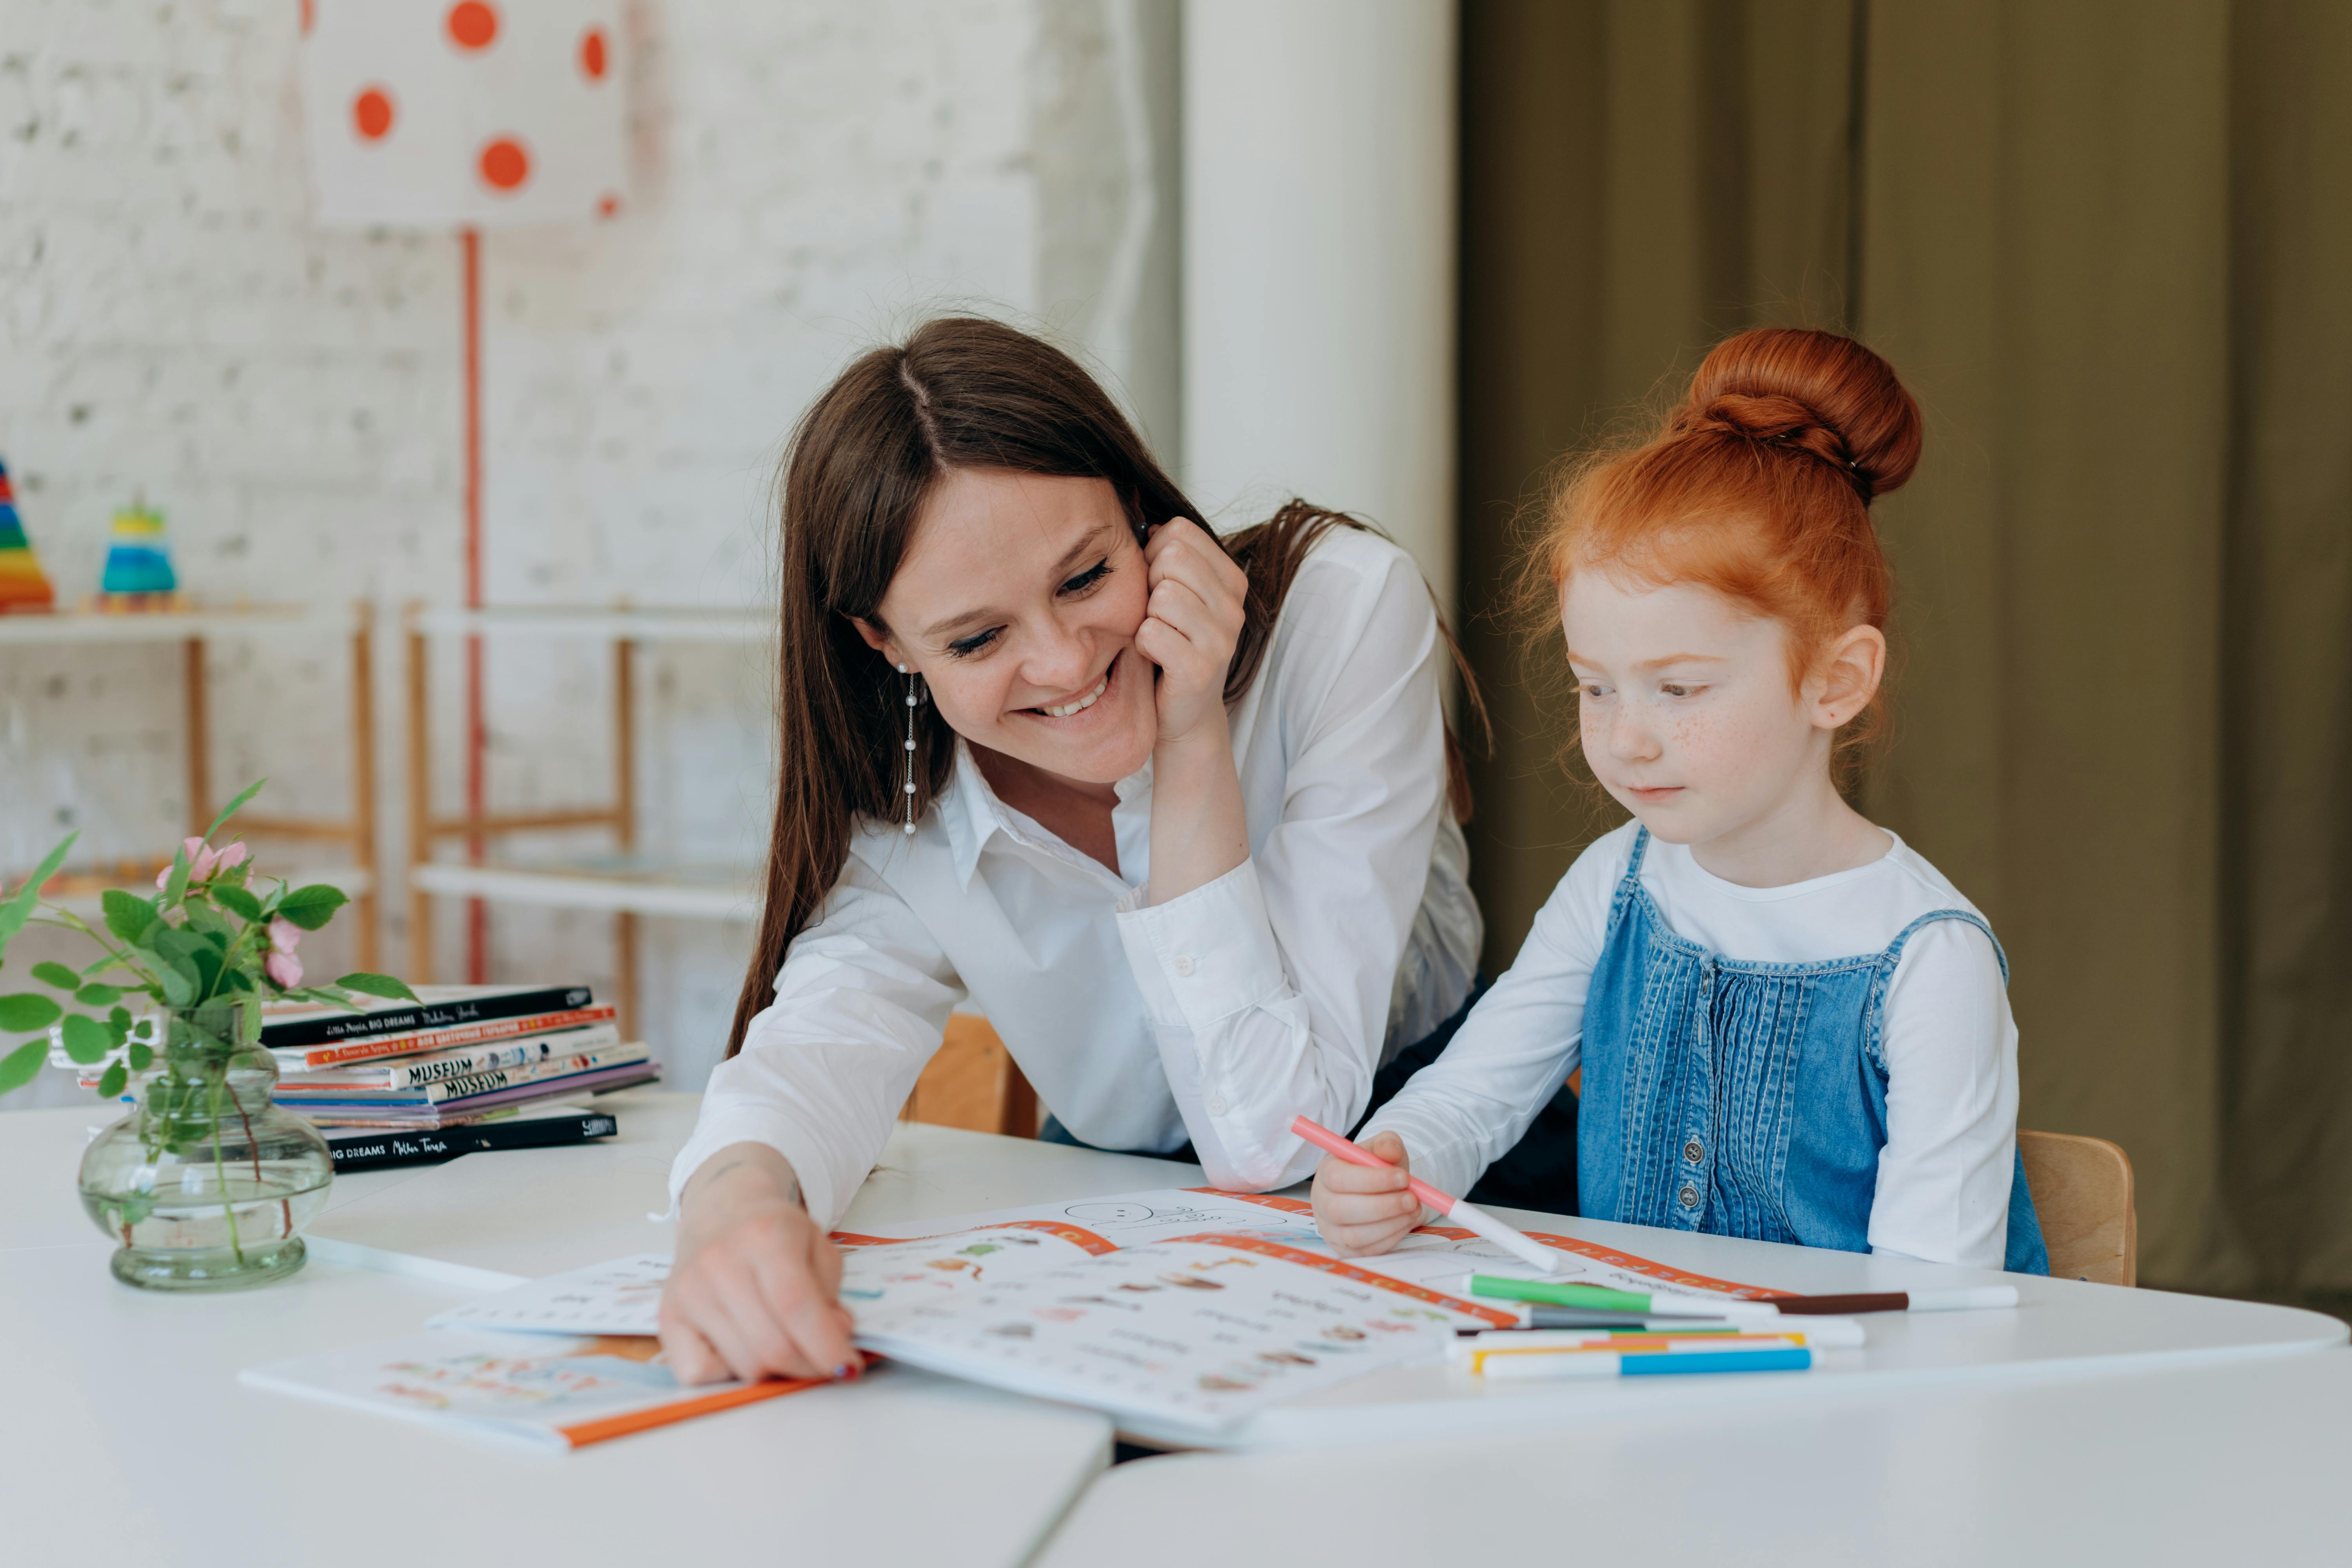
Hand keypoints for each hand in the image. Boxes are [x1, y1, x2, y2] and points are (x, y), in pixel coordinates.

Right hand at [659, 1142, 858, 1385]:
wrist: (722, 1210)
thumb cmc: (775, 1233)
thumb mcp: (818, 1247)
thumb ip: (831, 1293)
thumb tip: (835, 1337)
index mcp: (764, 1236)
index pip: (796, 1306)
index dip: (827, 1347)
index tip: (849, 1369)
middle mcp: (719, 1262)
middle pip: (771, 1345)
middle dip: (808, 1365)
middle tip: (823, 1362)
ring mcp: (688, 1291)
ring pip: (743, 1365)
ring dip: (776, 1371)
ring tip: (786, 1346)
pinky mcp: (666, 1316)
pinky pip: (698, 1374)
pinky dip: (729, 1374)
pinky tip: (744, 1349)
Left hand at [1134, 516, 1247, 747]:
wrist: (1184, 713)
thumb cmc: (1171, 646)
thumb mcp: (1177, 596)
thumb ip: (1169, 558)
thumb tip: (1151, 525)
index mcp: (1232, 581)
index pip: (1181, 532)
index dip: (1155, 552)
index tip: (1157, 582)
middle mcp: (1234, 608)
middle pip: (1172, 558)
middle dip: (1150, 583)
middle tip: (1156, 614)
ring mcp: (1221, 640)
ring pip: (1162, 595)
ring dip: (1146, 616)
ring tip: (1158, 636)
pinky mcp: (1199, 669)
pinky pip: (1151, 632)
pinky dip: (1141, 644)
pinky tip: (1154, 657)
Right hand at [1310, 1131, 1422, 1256]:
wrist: (1376, 1190)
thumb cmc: (1376, 1168)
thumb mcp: (1382, 1148)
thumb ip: (1387, 1144)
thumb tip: (1389, 1151)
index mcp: (1327, 1172)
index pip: (1339, 1179)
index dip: (1373, 1180)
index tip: (1404, 1178)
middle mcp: (1322, 1202)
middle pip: (1340, 1210)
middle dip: (1382, 1206)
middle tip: (1412, 1199)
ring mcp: (1331, 1230)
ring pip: (1355, 1236)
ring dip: (1390, 1224)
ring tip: (1414, 1209)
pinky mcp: (1346, 1250)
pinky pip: (1368, 1250)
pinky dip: (1392, 1237)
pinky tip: (1406, 1221)